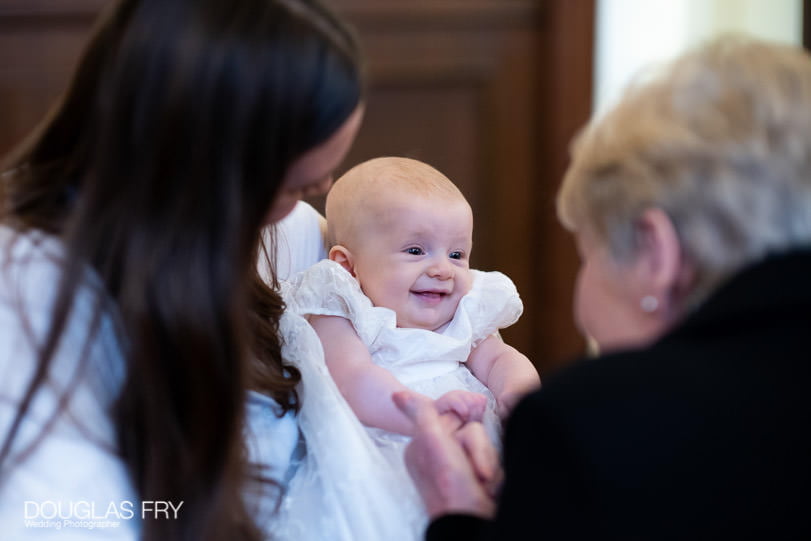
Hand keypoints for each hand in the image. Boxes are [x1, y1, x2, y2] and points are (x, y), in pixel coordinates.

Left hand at [393, 390, 498, 518]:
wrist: (473, 525)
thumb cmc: (451, 490)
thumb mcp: (435, 444)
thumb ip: (421, 415)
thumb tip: (397, 393)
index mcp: (423, 445)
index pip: (455, 418)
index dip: (466, 433)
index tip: (463, 452)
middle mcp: (439, 456)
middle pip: (472, 431)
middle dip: (479, 452)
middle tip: (476, 473)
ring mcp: (458, 468)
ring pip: (485, 447)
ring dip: (488, 464)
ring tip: (482, 483)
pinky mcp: (475, 479)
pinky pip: (492, 462)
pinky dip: (494, 475)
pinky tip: (488, 489)